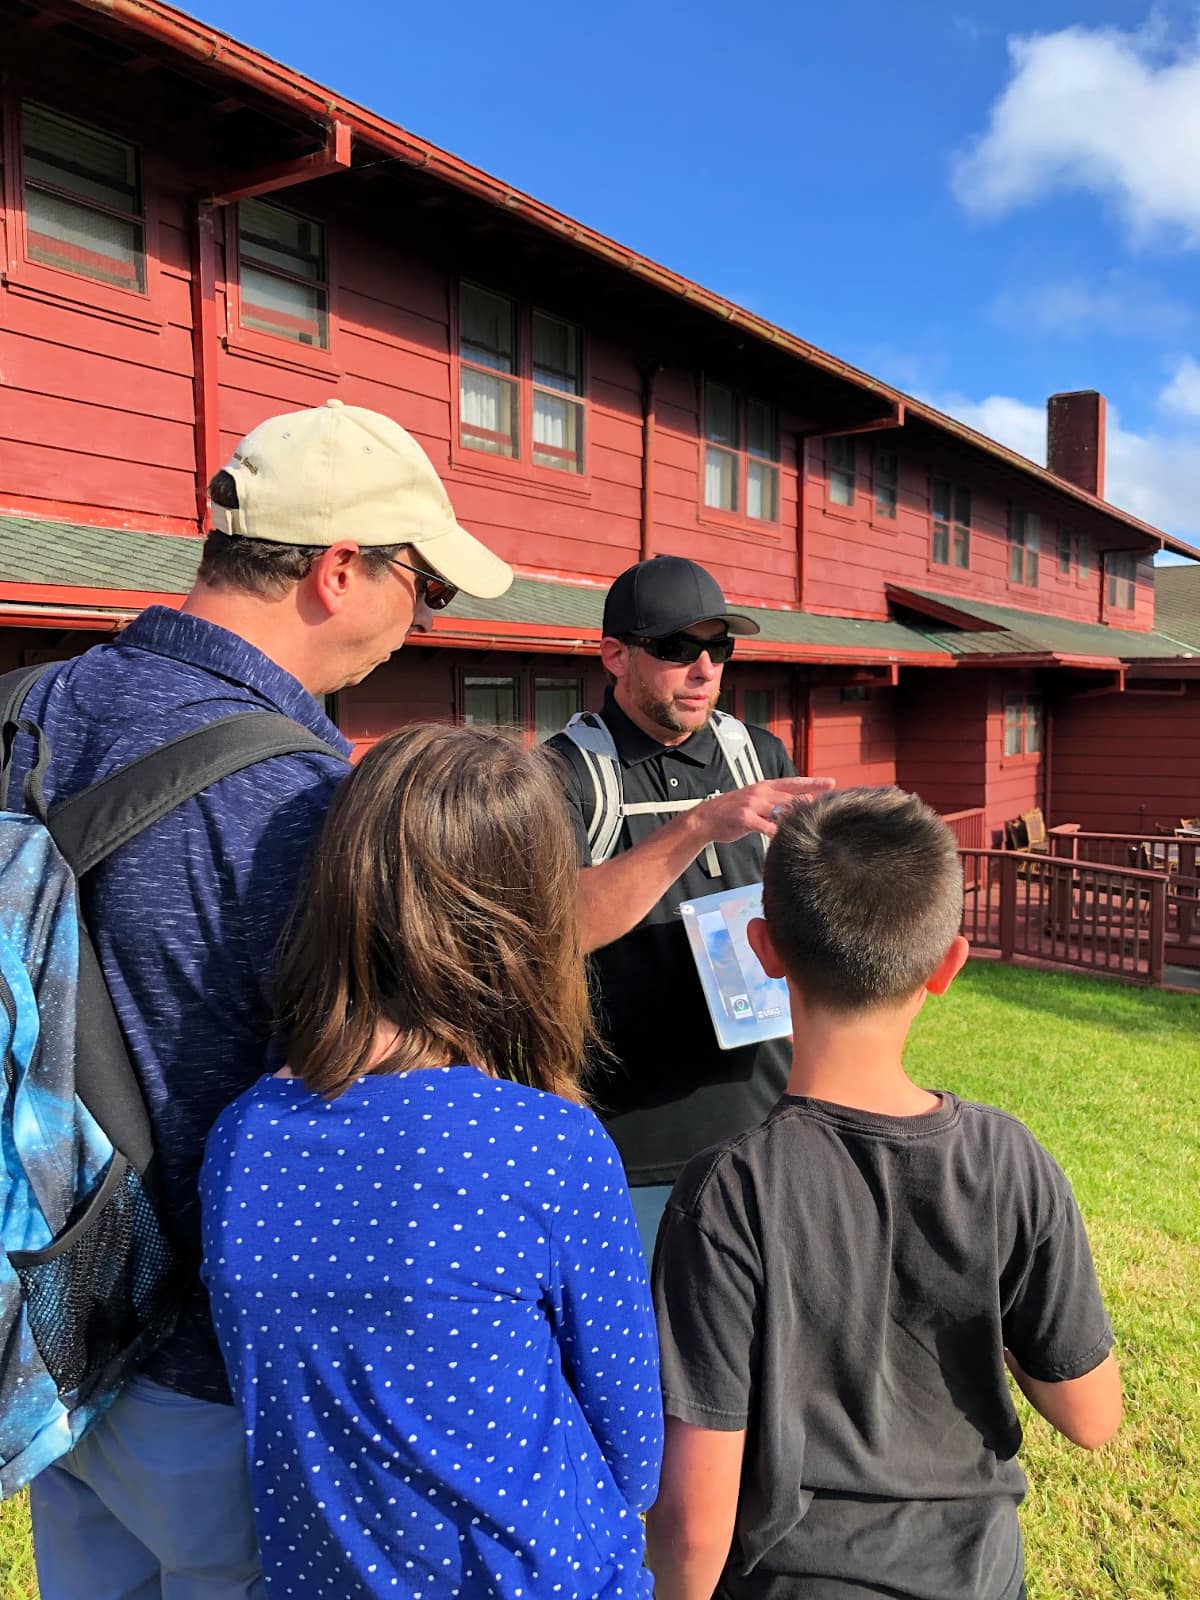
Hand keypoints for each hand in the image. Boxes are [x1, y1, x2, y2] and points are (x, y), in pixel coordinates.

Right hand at [688, 776, 835, 846]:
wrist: (705, 819)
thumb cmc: (731, 812)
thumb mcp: (754, 801)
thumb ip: (775, 803)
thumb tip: (799, 805)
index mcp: (764, 787)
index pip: (793, 782)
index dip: (813, 783)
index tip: (831, 783)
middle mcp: (760, 793)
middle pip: (792, 797)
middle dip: (810, 804)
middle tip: (827, 810)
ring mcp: (752, 804)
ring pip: (782, 810)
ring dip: (796, 819)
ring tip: (810, 825)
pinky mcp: (745, 818)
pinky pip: (766, 826)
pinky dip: (777, 833)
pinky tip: (785, 838)